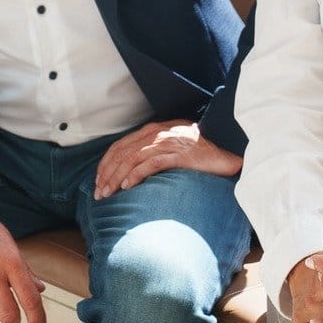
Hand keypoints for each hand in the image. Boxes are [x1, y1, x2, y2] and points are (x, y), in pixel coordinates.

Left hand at [92, 119, 241, 198]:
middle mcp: (157, 133)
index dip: (106, 163)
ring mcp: (168, 143)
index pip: (120, 145)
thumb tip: (128, 170)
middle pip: (122, 152)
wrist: (223, 155)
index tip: (98, 180)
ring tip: (108, 193)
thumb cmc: (196, 154)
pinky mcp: (178, 155)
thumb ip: (151, 151)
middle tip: (99, 193)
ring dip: (116, 177)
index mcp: (153, 129)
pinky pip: (151, 164)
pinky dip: (136, 175)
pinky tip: (128, 187)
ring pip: (132, 158)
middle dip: (107, 174)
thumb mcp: (169, 147)